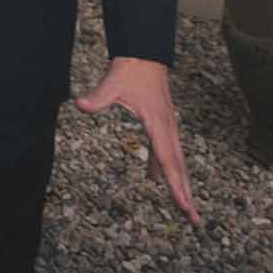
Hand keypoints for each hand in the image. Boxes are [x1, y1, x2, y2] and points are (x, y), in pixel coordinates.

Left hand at [75, 57, 198, 224]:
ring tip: (184, 207)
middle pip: (178, 167)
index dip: (176, 184)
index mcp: (158, 123)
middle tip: (193, 219)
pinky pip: (165, 151)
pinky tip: (154, 177)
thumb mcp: (112, 83)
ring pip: (176, 161)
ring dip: (180, 183)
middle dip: (186, 194)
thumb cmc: (131, 69)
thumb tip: (79, 103)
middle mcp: (167, 128)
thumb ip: (97, 97)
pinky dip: (164, 166)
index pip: (168, 160)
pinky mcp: (162, 124)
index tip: (184, 205)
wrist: (144, 53)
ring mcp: (167, 126)